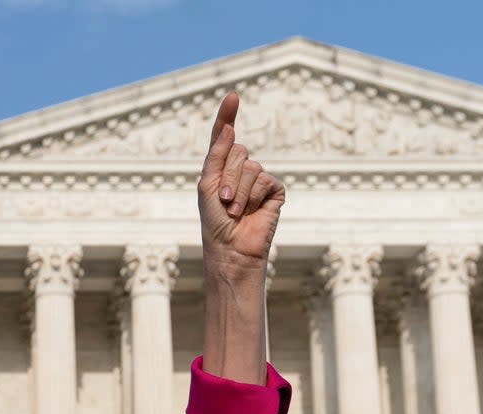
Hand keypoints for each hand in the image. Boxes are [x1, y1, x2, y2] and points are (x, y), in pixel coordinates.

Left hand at [198, 92, 284, 268]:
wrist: (230, 248)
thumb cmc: (214, 222)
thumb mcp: (207, 185)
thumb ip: (216, 156)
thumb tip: (231, 130)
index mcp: (220, 167)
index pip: (225, 136)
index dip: (227, 116)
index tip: (232, 96)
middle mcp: (240, 170)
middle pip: (238, 151)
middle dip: (227, 177)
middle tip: (222, 201)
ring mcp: (258, 180)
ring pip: (251, 167)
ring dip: (238, 191)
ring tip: (234, 211)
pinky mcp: (274, 191)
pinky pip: (265, 180)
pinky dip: (253, 196)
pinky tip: (251, 211)